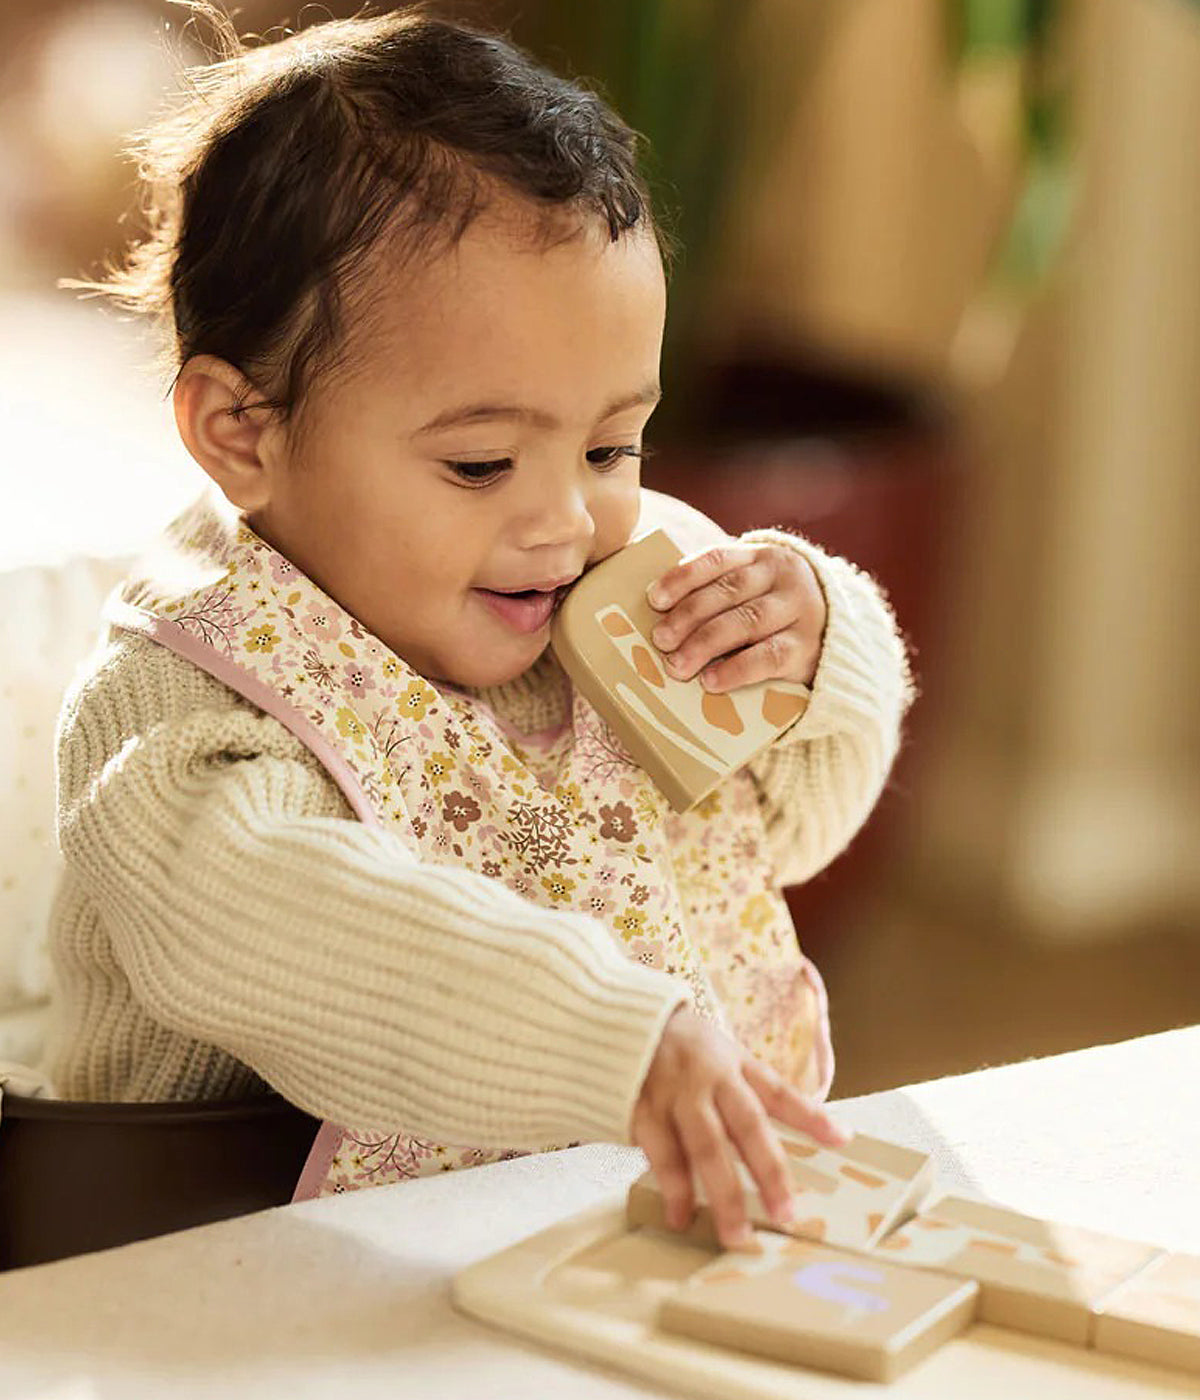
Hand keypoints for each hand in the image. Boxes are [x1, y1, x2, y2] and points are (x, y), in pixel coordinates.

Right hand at [631, 1006, 848, 1250]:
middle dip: (768, 1171)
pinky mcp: (642, 1111)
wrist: (620, 1023)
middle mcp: (709, 1078)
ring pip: (705, 1148)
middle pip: (746, 1126)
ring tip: (738, 1235)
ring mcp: (675, 1095)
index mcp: (734, 1064)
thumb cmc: (685, 1050)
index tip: (842, 1139)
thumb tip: (817, 1131)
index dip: (810, 1115)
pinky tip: (682, 1218)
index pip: (779, 1091)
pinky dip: (673, 1189)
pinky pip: (662, 1155)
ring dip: (723, 1194)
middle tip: (787, 1213)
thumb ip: (760, 1091)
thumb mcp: (725, 1056)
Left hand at [646, 540, 826, 691]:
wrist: (836, 636)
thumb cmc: (775, 614)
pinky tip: (711, 681)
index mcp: (763, 556)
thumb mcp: (754, 591)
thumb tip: (658, 614)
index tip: (654, 599)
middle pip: (729, 592)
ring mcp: (800, 611)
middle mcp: (784, 577)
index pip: (717, 559)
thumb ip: (717, 591)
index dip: (683, 577)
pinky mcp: (807, 648)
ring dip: (705, 643)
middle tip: (660, 640)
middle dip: (689, 616)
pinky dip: (736, 669)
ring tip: (677, 665)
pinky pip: (769, 657)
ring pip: (747, 621)